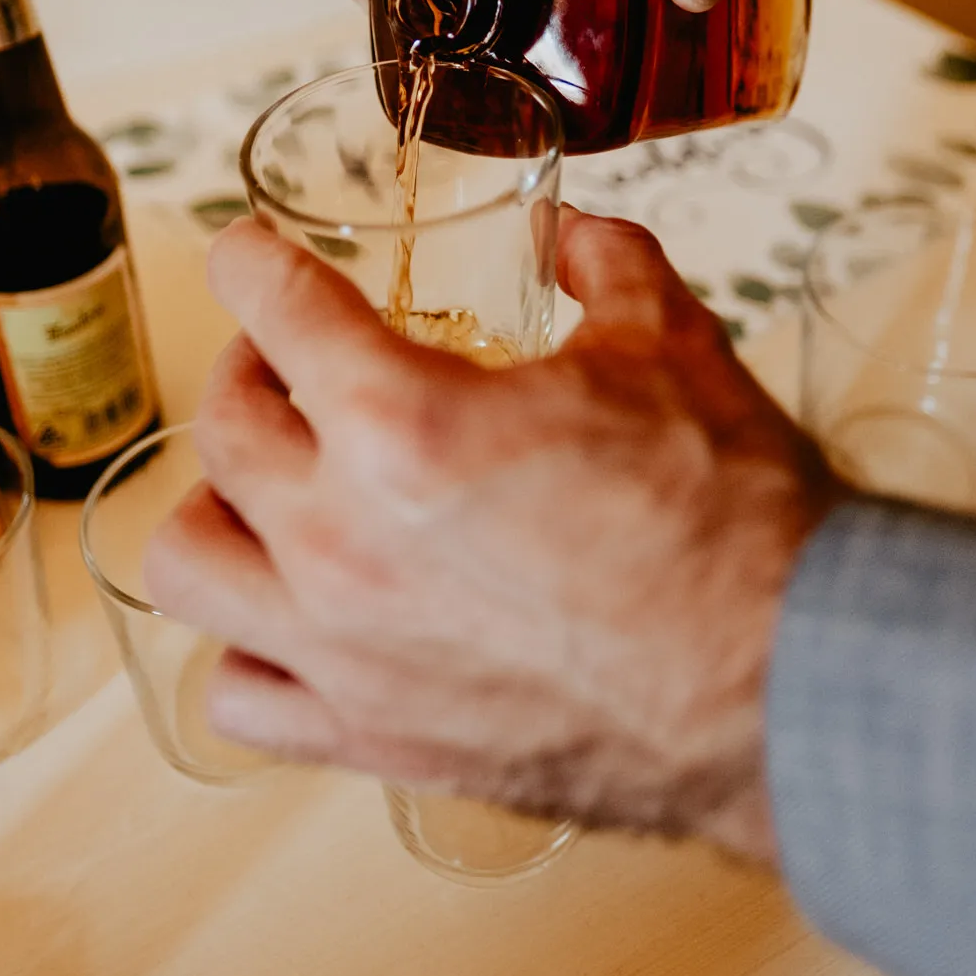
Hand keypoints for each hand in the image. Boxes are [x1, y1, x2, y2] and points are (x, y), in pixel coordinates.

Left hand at [143, 208, 846, 861]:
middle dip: (249, 368)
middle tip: (291, 362)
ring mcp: (344, 650)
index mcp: (402, 421)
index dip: (249, 263)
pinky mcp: (374, 738)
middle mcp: (342, 538)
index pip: (272, 306)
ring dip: (217, 505)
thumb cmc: (730, 519)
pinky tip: (295, 619)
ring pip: (191, 562)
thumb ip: (605, 265)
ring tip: (267, 487)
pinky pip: (242, 695)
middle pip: (224, 426)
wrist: (784, 683)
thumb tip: (576, 236)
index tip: (247, 256)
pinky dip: (249, 647)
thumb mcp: (670, 343)